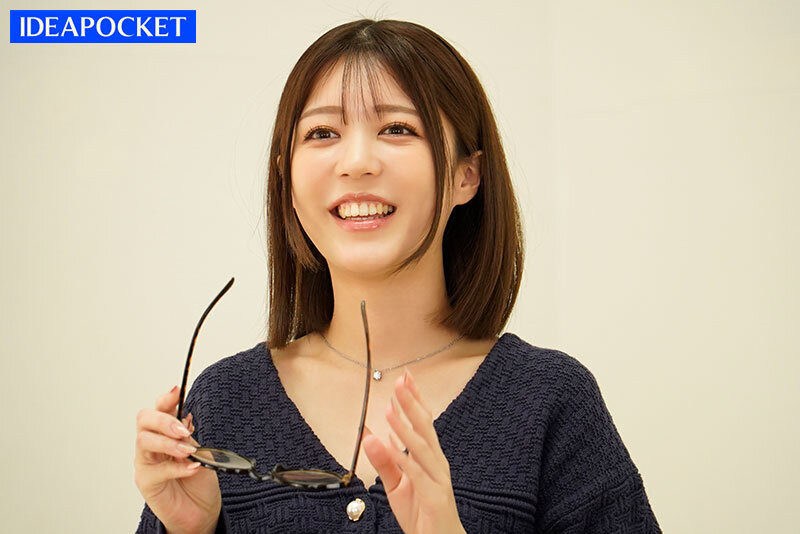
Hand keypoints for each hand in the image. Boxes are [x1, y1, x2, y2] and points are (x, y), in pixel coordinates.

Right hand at [134, 385, 220, 533]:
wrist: (200, 510)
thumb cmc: (199, 480)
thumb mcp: (201, 452)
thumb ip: (190, 437)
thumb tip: (186, 420)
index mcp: (166, 432)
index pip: (160, 409)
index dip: (166, 399)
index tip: (178, 391)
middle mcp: (152, 443)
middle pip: (145, 420)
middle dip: (163, 420)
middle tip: (183, 430)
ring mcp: (146, 462)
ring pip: (144, 441)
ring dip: (168, 443)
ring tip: (187, 451)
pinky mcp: (146, 481)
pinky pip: (157, 470)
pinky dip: (177, 468)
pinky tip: (192, 468)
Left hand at [361, 369, 465, 533]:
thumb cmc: (422, 512)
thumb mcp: (396, 485)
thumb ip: (383, 460)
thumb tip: (369, 435)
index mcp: (430, 457)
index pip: (423, 422)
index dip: (415, 399)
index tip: (405, 377)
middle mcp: (437, 463)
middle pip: (425, 428)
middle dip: (412, 403)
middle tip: (400, 381)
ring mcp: (437, 479)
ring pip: (421, 448)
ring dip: (405, 427)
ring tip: (390, 409)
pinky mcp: (434, 496)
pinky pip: (416, 475)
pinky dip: (403, 459)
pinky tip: (390, 445)